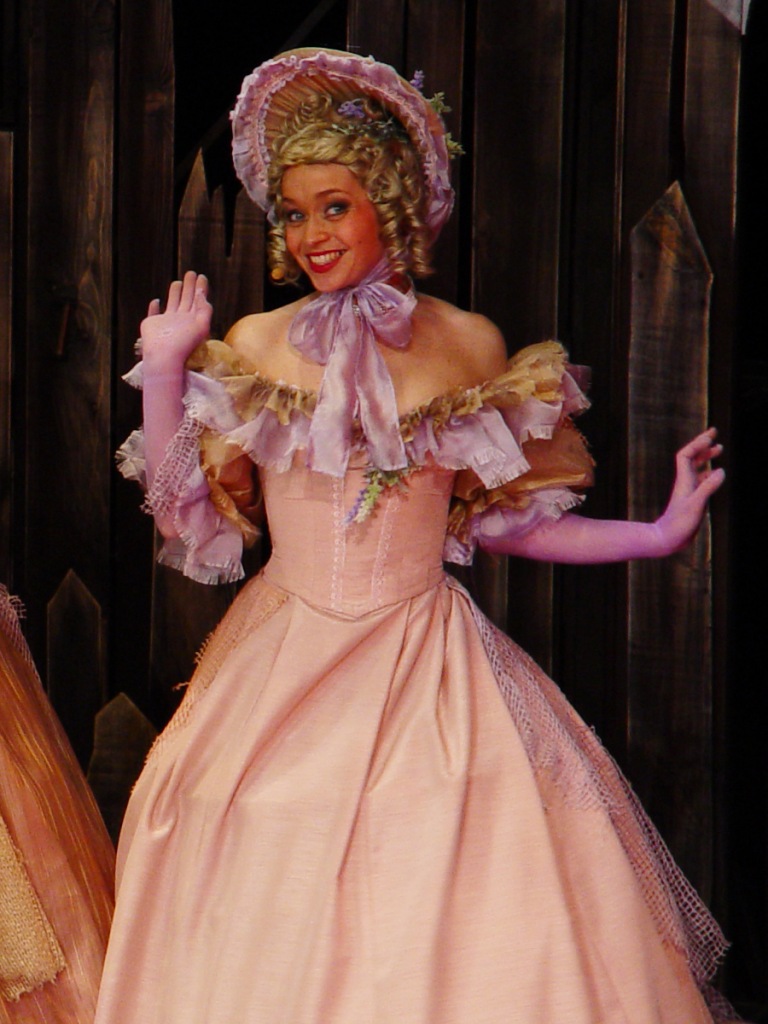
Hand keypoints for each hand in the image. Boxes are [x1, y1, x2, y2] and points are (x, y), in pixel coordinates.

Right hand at [140, 271, 211, 364]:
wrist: (165, 357)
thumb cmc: (184, 344)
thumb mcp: (201, 326)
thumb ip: (204, 309)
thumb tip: (201, 292)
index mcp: (193, 320)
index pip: (198, 301)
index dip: (200, 288)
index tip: (201, 276)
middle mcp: (180, 321)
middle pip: (186, 300)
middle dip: (189, 286)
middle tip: (191, 273)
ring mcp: (166, 324)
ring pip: (172, 304)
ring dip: (175, 293)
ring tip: (177, 282)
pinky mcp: (152, 326)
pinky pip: (153, 314)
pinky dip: (154, 307)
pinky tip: (156, 301)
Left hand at [654, 428, 724, 554]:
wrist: (666, 539)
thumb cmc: (679, 524)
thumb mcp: (696, 505)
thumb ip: (708, 488)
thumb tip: (721, 470)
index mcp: (684, 481)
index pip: (686, 455)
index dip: (697, 444)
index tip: (710, 437)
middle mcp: (685, 483)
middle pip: (691, 457)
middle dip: (702, 444)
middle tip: (714, 433)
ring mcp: (688, 491)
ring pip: (696, 468)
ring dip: (706, 456)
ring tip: (718, 448)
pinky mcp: (691, 500)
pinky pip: (700, 481)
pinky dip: (708, 473)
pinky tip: (714, 474)